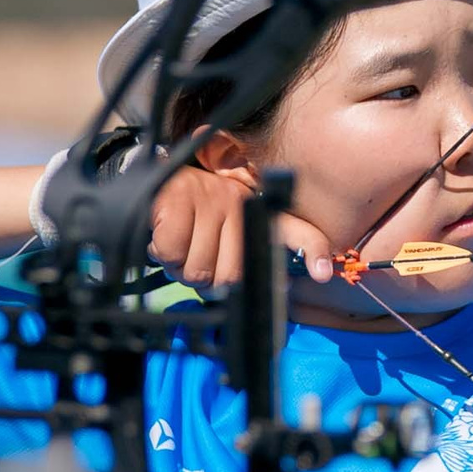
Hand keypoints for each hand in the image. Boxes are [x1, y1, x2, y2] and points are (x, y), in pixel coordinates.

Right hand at [150, 165, 341, 287]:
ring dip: (180, 269)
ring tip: (178, 248)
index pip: (295, 231)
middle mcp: (238, 203)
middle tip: (194, 260)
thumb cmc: (191, 220)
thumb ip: (253, 260)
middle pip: (230, 275)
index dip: (313, 250)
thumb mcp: (227, 236)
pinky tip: (163, 236)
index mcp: (254, 214)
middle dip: (206, 281)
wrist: (149, 186)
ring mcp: (209, 199)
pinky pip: (172, 253)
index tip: (323, 272)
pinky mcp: (177, 200)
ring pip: (198, 269)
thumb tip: (291, 285)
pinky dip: (162, 254)